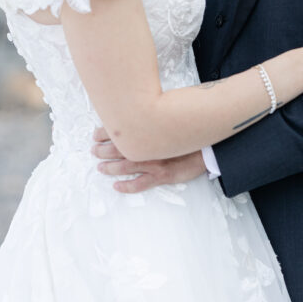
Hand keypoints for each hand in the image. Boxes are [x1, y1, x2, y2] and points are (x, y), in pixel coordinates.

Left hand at [92, 127, 206, 192]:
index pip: (121, 131)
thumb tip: (136, 114)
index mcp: (148, 132)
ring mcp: (154, 162)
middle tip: (94, 150)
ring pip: (125, 166)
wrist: (208, 146)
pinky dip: (127, 186)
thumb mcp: (168, 122)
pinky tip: (117, 187)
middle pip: (118, 149)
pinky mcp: (162, 175)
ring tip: (100, 167)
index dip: (104, 133)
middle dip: (103, 150)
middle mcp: (148, 147)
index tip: (95, 134)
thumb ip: (153, 120)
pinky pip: (140, 184)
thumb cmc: (188, 133)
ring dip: (110, 167)